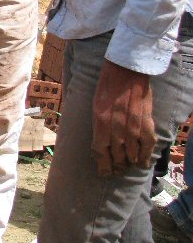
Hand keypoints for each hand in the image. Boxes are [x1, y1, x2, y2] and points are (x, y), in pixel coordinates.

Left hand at [92, 60, 155, 176]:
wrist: (126, 69)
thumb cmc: (107, 86)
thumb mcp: (96, 106)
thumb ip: (99, 125)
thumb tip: (101, 146)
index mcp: (100, 121)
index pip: (100, 151)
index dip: (103, 165)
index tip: (104, 172)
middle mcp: (116, 125)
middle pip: (116, 155)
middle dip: (116, 165)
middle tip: (117, 169)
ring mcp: (132, 124)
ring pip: (132, 153)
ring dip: (130, 162)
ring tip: (129, 165)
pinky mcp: (146, 120)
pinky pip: (147, 144)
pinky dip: (146, 155)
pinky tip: (143, 161)